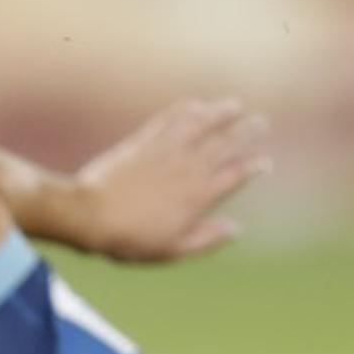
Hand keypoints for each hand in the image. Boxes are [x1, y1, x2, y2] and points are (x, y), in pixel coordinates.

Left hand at [75, 98, 271, 262]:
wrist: (89, 216)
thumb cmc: (129, 239)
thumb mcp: (171, 250)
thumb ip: (206, 239)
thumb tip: (237, 229)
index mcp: (198, 196)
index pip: (236, 175)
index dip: (254, 167)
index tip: (264, 163)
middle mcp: (188, 169)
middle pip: (226, 143)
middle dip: (247, 131)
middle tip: (261, 122)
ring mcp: (166, 152)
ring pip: (202, 124)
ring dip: (221, 112)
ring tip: (234, 105)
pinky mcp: (143, 142)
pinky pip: (170, 119)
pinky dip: (185, 110)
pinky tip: (195, 104)